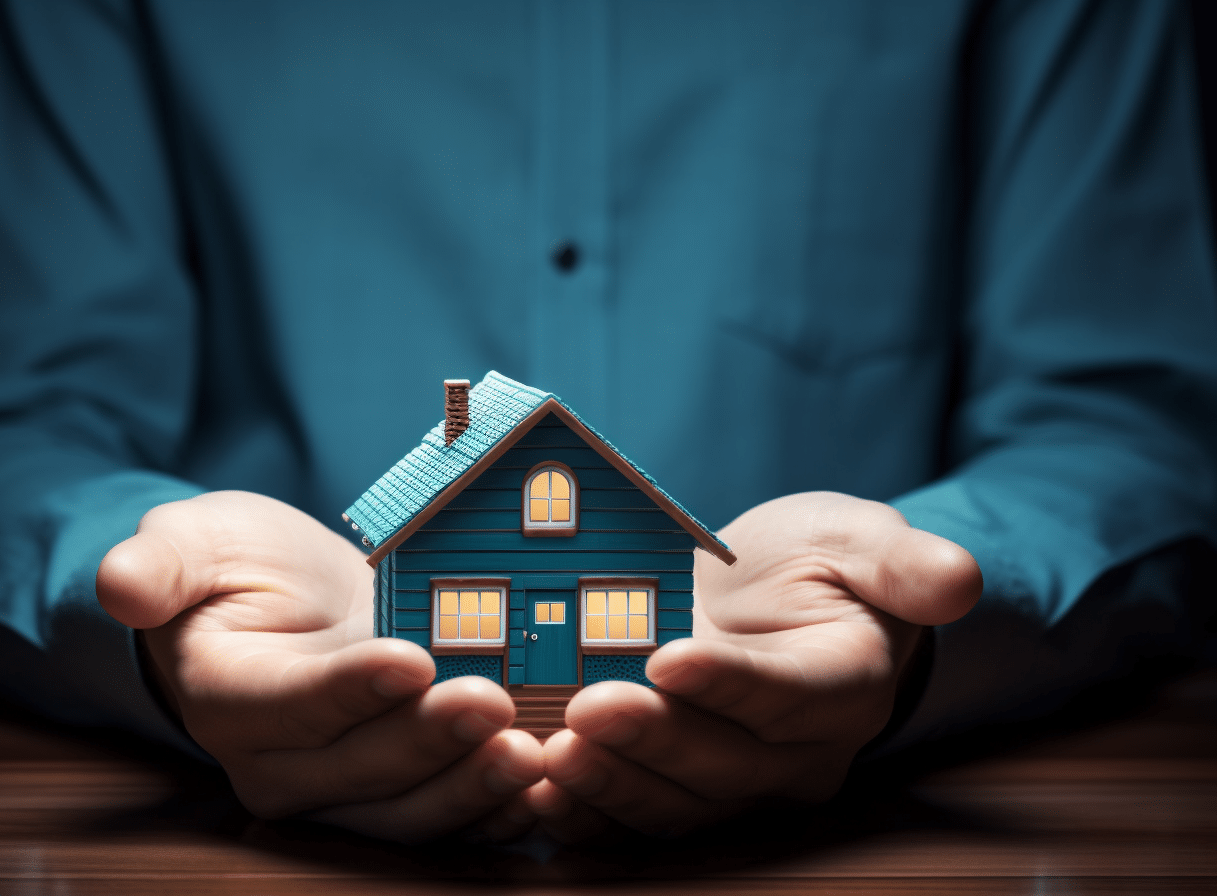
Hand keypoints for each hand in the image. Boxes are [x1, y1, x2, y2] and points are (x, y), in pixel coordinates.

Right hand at [96, 490, 542, 842]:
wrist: (284, 608)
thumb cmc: (237, 569)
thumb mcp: (192, 543)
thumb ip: (158, 564)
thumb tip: (120, 583)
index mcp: (230, 696)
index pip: (290, 703)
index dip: (348, 688)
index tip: (410, 657)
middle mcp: (280, 762)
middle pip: (359, 767)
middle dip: (428, 737)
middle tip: (491, 700)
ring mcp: (340, 788)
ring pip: (404, 811)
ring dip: (470, 788)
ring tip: (530, 752)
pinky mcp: (394, 792)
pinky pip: (442, 817)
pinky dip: (493, 807)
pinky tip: (545, 782)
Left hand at [529, 491, 980, 838]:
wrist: (779, 605)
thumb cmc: (821, 566)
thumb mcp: (862, 541)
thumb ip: (905, 564)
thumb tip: (956, 578)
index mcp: (844, 687)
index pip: (788, 694)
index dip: (730, 682)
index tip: (668, 655)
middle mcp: (795, 753)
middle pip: (723, 761)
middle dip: (652, 738)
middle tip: (587, 708)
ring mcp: (738, 783)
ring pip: (677, 801)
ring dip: (612, 783)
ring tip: (552, 752)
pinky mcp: (685, 791)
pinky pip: (637, 818)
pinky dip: (589, 813)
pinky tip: (538, 793)